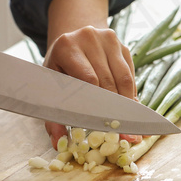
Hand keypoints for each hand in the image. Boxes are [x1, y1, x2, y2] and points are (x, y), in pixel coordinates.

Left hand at [44, 0, 141, 149]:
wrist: (71, 42)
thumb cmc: (58, 69)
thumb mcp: (50, 87)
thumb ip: (53, 115)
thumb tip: (57, 143)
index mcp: (66, 46)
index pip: (88, 79)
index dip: (98, 105)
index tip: (105, 126)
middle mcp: (89, 37)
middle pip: (107, 80)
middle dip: (115, 109)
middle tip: (124, 133)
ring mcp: (108, 39)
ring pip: (123, 78)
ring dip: (127, 103)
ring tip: (130, 124)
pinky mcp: (122, 45)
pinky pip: (130, 74)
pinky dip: (130, 93)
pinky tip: (129, 108)